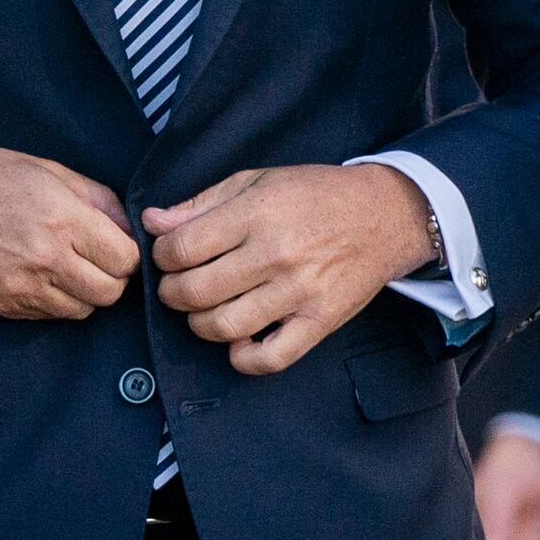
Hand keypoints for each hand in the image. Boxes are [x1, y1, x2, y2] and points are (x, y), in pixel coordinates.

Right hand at [0, 144, 140, 320]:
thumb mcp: (44, 169)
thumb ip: (95, 197)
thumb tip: (126, 225)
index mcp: (62, 218)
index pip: (125, 258)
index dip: (127, 252)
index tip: (116, 242)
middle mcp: (47, 258)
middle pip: (110, 292)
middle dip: (112, 277)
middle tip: (97, 258)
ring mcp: (24, 288)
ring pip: (83, 310)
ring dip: (84, 292)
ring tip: (67, 267)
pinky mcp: (4, 306)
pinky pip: (49, 316)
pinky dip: (55, 301)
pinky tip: (41, 276)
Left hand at [147, 164, 440, 374]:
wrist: (386, 214)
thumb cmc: (317, 194)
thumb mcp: (258, 180)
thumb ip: (202, 203)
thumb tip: (153, 222)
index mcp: (257, 213)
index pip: (182, 248)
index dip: (162, 256)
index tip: (169, 256)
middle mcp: (276, 254)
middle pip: (195, 292)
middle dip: (172, 293)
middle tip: (178, 287)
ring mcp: (299, 292)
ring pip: (224, 327)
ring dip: (199, 324)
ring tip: (204, 310)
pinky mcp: (319, 321)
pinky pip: (271, 358)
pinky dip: (244, 359)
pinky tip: (237, 342)